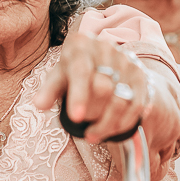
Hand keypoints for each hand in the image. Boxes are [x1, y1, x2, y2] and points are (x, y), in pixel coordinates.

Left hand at [31, 32, 179, 180]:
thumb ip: (49, 90)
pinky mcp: (140, 75)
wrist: (100, 60)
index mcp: (80, 44)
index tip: (76, 118)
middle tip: (81, 123)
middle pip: (103, 88)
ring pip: (121, 100)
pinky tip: (111, 131)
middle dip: (91, 112)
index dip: (79, 95)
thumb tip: (39, 105)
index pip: (81, 71)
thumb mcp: (58, 77)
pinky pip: (136, 105)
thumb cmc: (72, 70)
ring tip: (92, 135)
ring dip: (107, 124)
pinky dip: (124, 123)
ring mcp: (125, 61)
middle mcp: (106, 48)